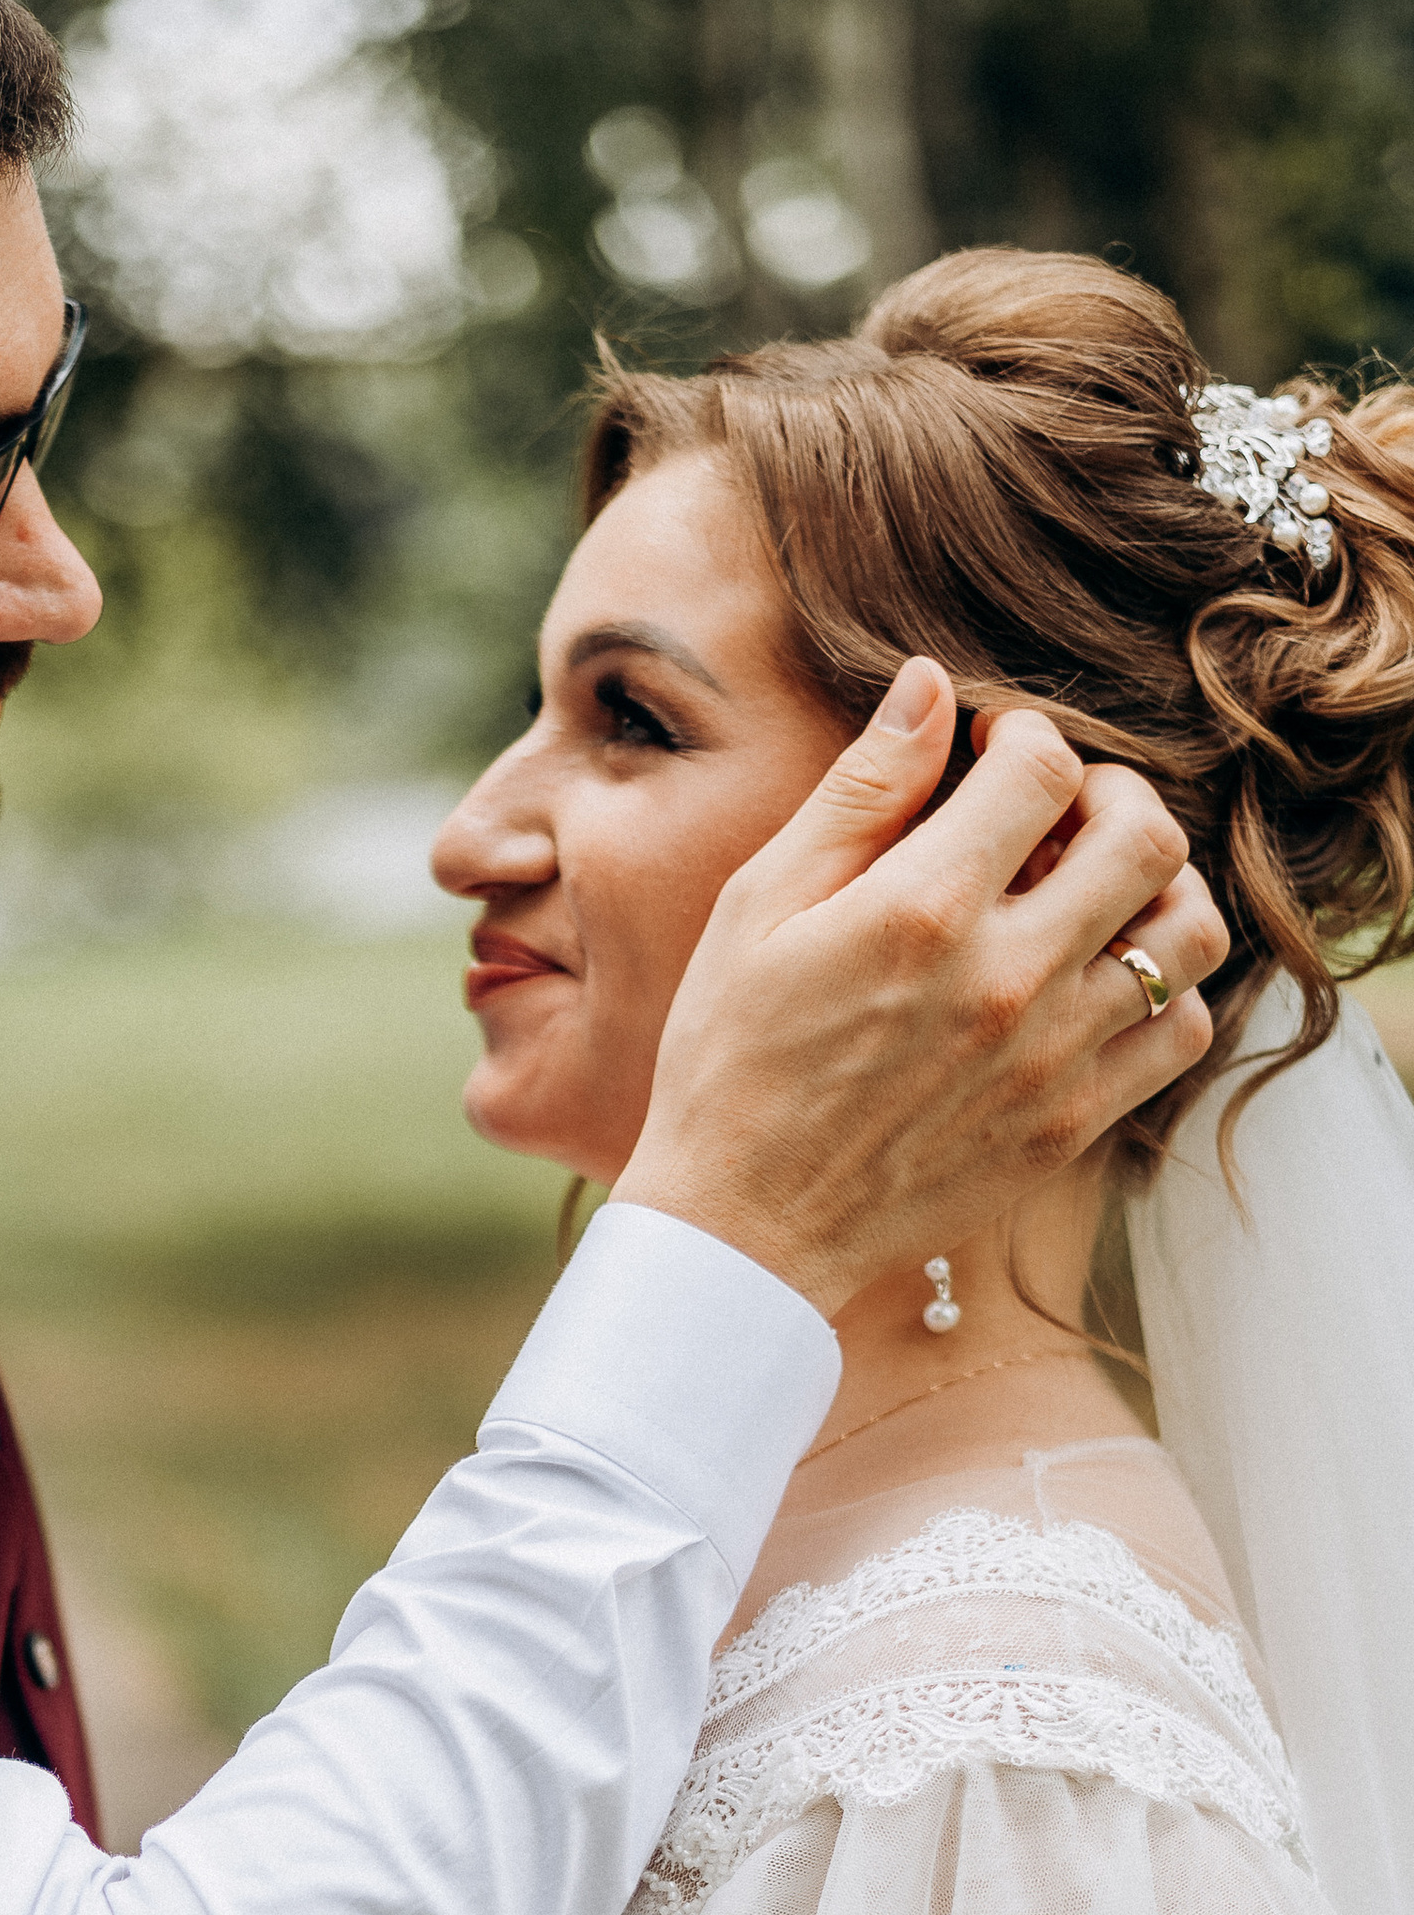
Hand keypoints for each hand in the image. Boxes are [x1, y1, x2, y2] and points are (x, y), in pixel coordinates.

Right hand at [614, 661, 1229, 1322]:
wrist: (742, 1228)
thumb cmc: (729, 1060)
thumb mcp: (760, 908)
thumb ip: (858, 794)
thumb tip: (929, 686)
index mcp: (922, 909)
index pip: (1045, 766)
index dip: (1022, 735)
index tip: (989, 751)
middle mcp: (1006, 978)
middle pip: (1144, 833)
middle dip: (1108, 795)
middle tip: (1057, 811)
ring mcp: (1051, 1057)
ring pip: (1185, 930)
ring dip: (1156, 888)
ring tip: (1096, 891)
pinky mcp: (1070, 1123)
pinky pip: (1178, 1031)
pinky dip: (1159, 989)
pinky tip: (1097, 981)